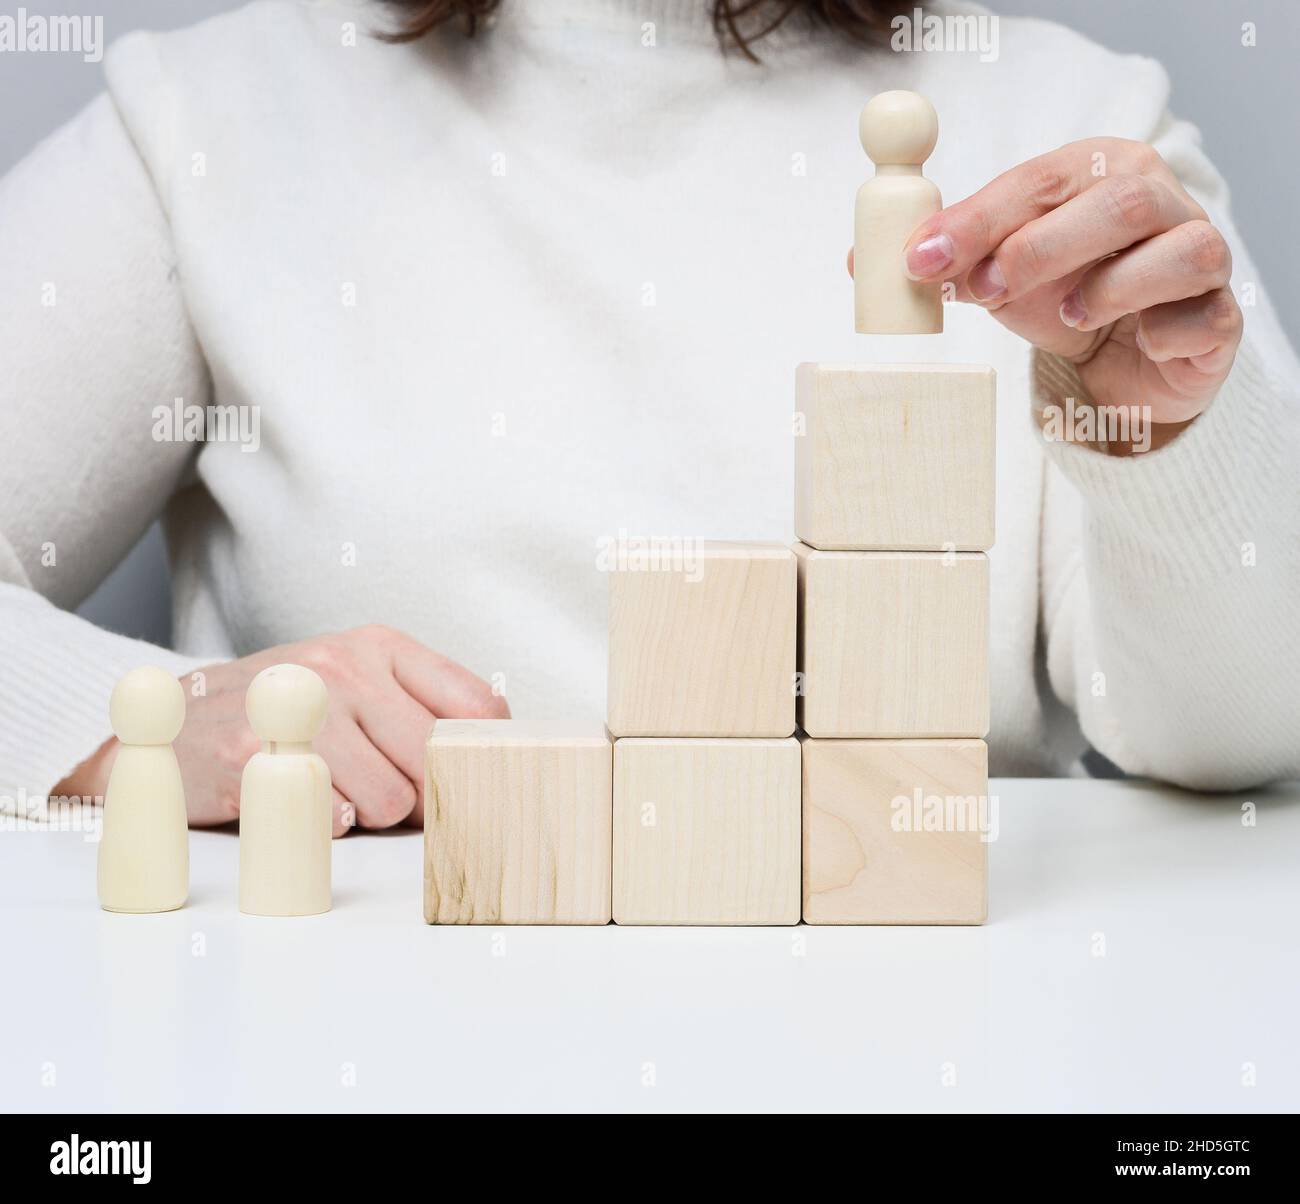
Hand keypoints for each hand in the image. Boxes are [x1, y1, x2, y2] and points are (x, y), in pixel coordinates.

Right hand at [57, 626, 507, 835]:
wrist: (176, 727)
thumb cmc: (285, 712)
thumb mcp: (357, 686)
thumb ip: (424, 711)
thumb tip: (495, 759)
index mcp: (380, 647)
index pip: (477, 706)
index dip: (484, 756)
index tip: (474, 781)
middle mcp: (343, 668)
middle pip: (437, 761)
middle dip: (424, 796)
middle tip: (391, 797)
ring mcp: (298, 709)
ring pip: (391, 801)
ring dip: (370, 816)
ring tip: (333, 792)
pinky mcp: (254, 757)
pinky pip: (331, 818)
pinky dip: (322, 826)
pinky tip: (298, 803)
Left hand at [855, 138, 1242, 427]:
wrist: (1127, 365)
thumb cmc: (1067, 300)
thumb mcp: (998, 280)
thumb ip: (945, 264)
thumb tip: (855, 260)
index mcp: (1099, 174)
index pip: (1041, 179)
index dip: (978, 217)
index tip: (920, 258)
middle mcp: (1161, 201)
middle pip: (1118, 200)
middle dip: (1040, 246)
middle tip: (985, 289)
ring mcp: (1202, 256)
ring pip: (1178, 249)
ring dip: (1109, 287)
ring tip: (1069, 315)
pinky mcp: (1219, 317)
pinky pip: (1200, 317)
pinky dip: (1159, 332)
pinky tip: (1137, 341)